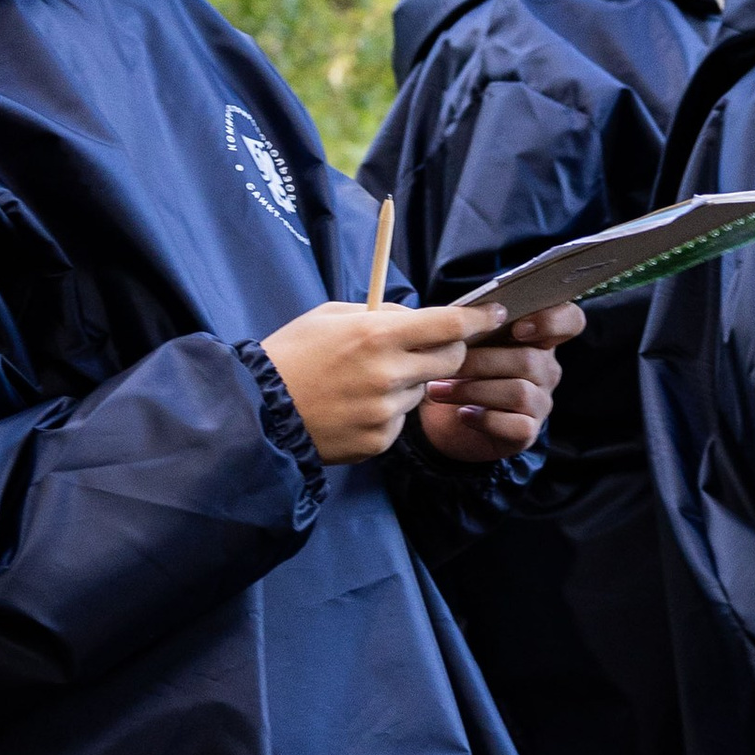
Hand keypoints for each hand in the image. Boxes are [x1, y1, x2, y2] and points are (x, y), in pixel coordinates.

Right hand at [260, 297, 505, 463]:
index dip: (478, 318)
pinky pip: (399, 421)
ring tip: (364, 382)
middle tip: (428, 347)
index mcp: (376, 336)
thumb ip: (379, 314)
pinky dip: (387, 413)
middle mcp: (388, 375)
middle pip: (450, 360)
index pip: (448, 324)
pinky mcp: (379, 441)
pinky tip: (354, 407)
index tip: (495, 313)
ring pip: (421, 392)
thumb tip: (416, 317)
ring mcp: (385, 413)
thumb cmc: (292, 354)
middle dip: (448, 351)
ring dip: (407, 383)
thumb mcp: (331, 316)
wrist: (259, 412)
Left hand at [417, 301, 582, 463]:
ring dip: (473, 389)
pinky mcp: (527, 432)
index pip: (570, 321)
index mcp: (538, 338)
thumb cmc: (459, 371)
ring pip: (519, 392)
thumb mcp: (465, 342)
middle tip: (447, 364)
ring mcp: (540, 403)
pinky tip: (463, 414)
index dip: (551, 321)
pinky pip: (515, 425)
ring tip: (439, 389)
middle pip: (529, 360)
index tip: (518, 328)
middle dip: (481, 361)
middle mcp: (546, 370)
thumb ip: (475, 325)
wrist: (443, 418)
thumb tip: (462, 315)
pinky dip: (484, 419)